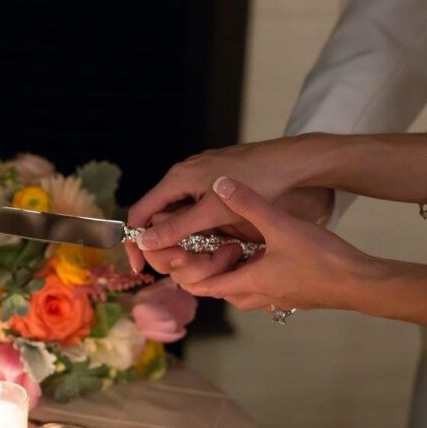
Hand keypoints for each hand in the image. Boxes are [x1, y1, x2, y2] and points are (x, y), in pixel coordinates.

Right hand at [124, 135, 334, 272]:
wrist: (291, 162)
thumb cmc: (256, 182)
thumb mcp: (214, 212)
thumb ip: (178, 227)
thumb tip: (144, 241)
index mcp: (177, 179)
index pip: (140, 213)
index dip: (135, 241)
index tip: (141, 265)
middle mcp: (182, 174)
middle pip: (157, 213)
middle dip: (161, 241)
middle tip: (175, 263)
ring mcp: (199, 175)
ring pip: (176, 211)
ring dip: (180, 235)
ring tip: (193, 255)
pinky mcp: (214, 179)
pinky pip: (193, 205)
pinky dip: (195, 225)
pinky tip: (209, 239)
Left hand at [171, 177, 368, 312]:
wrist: (360, 283)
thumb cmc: (320, 258)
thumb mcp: (281, 225)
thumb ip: (249, 204)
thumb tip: (221, 184)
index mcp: (246, 283)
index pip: (200, 284)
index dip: (189, 267)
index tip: (192, 244)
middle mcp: (255, 297)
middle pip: (216, 289)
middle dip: (207, 267)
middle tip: (213, 241)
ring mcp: (273, 300)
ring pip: (238, 289)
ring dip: (230, 270)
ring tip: (235, 244)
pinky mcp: (289, 296)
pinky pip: (258, 288)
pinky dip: (249, 273)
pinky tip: (260, 251)